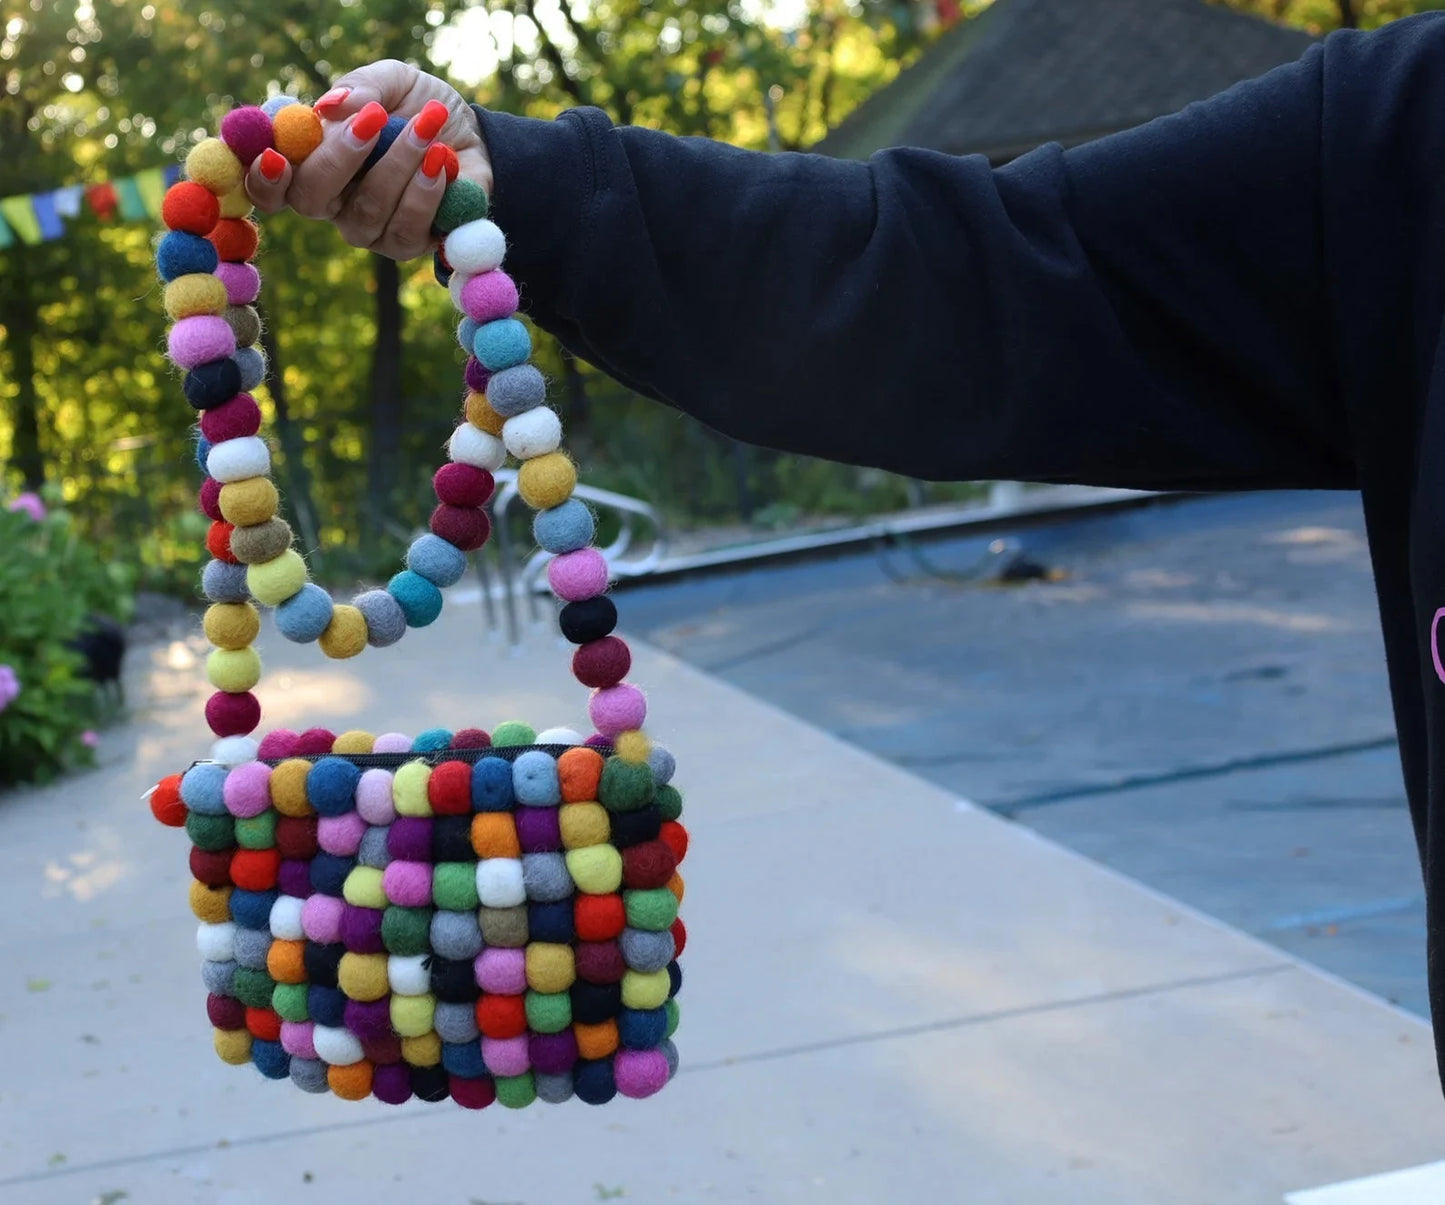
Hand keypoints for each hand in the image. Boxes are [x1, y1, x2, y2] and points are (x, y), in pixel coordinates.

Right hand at [246, 61, 492, 261]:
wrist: (468, 133)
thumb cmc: (416, 106)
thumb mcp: (390, 80)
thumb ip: (360, 89)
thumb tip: (330, 108)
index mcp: (310, 164)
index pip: (269, 187)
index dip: (263, 179)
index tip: (275, 156)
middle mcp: (332, 204)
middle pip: (311, 199)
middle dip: (341, 157)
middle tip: (376, 118)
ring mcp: (369, 230)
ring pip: (367, 210)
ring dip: (399, 162)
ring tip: (429, 125)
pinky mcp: (407, 244)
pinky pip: (409, 228)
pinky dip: (428, 189)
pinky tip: (443, 159)